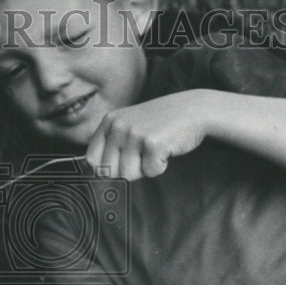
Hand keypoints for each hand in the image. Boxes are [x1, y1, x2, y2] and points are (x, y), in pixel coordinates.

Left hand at [85, 93, 209, 179]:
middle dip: (127, 171)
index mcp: (109, 121)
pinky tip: (166, 149)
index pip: (92, 160)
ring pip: (128, 175)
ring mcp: (134, 133)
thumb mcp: (129, 126)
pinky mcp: (152, 143)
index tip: (122, 164)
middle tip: (143, 155)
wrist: (193, 109)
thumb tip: (98, 175)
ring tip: (155, 149)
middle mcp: (118, 126)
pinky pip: (150, 172)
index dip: (106, 169)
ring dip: (145, 168)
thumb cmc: (160, 123)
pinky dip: (160, 166)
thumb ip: (112, 145)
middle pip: (109, 172)